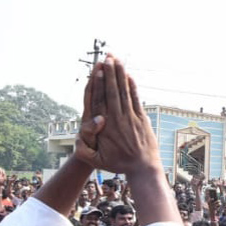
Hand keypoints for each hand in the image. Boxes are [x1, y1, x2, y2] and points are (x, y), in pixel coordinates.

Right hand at [86, 57, 161, 174]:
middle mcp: (118, 118)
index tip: (97, 70)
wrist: (143, 168)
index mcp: (104, 126)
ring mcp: (131, 117)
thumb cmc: (117, 164)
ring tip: (117, 60)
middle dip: (110, 73)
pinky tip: (129, 76)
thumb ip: (83, 149)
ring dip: (120, 75)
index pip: (99, 100)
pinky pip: (136, 99)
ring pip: (124, 92)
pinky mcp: (142, 118)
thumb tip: (81, 132)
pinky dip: (133, 87)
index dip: (98, 83)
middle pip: (112, 91)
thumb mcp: (95, 161)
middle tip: (108, 57)